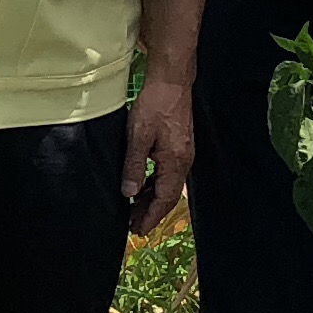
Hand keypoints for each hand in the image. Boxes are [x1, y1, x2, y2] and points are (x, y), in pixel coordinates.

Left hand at [120, 67, 194, 237]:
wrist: (171, 81)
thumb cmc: (155, 105)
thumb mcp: (138, 137)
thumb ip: (134, 167)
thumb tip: (129, 193)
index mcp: (175, 163)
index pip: (164, 199)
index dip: (151, 217)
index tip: (138, 230)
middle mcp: (183, 162)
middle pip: (167, 195)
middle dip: (150, 212)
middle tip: (132, 226)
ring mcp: (182, 154)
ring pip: (167, 185)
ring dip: (151, 199)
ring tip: (133, 210)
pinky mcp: (178, 146)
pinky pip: (167, 173)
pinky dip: (154, 184)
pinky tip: (141, 187)